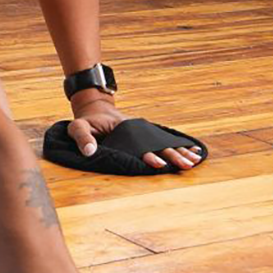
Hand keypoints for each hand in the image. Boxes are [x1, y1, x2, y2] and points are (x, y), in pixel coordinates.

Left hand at [68, 95, 202, 170]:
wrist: (96, 107)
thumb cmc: (86, 121)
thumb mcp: (77, 126)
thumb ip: (82, 137)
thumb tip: (89, 151)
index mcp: (123, 131)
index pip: (139, 145)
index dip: (149, 154)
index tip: (159, 163)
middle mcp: (137, 133)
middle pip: (157, 145)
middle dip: (172, 155)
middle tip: (186, 165)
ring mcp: (142, 134)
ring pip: (164, 144)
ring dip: (179, 152)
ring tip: (194, 161)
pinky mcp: (145, 137)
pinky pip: (163, 142)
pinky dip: (179, 147)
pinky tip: (193, 153)